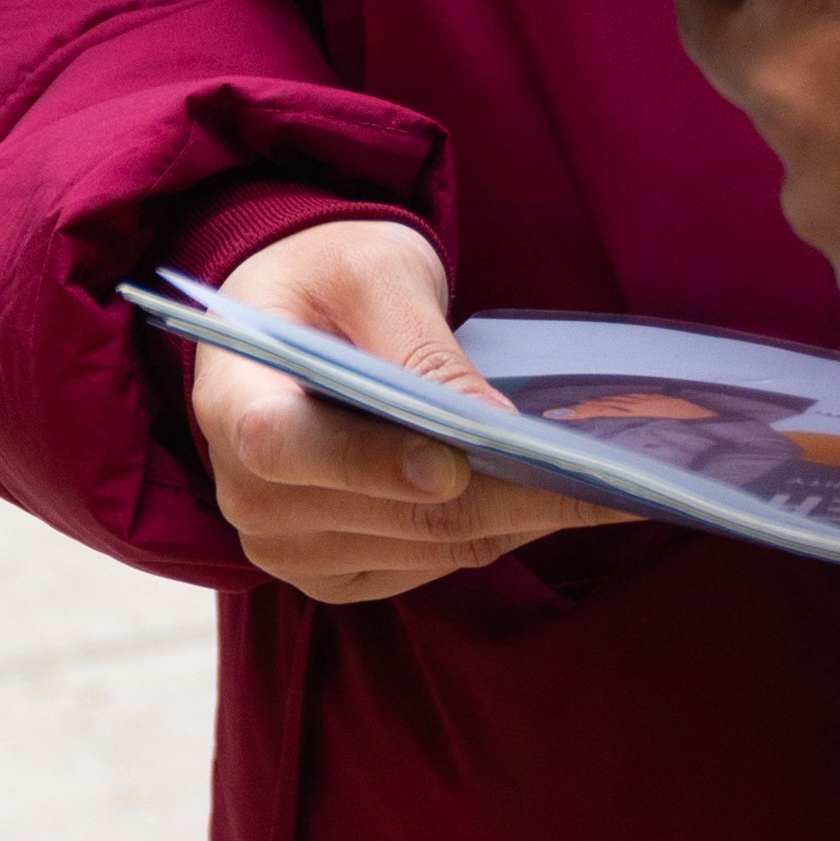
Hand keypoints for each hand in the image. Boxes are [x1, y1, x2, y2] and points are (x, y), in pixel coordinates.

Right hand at [189, 215, 638, 603]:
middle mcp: (247, 494)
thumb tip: (494, 425)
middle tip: (602, 478)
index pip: (286, 448)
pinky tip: (559, 499)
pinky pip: (429, 564)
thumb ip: (420, 348)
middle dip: (498, 496)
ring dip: (516, 519)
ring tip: (607, 487)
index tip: (457, 460)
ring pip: (422, 548)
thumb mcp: (374, 274)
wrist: (298, 314)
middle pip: (380, 514)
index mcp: (231, 399)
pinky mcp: (336, 568)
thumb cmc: (332, 272)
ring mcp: (289, 545)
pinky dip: (497, 531)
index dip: (369, 463)